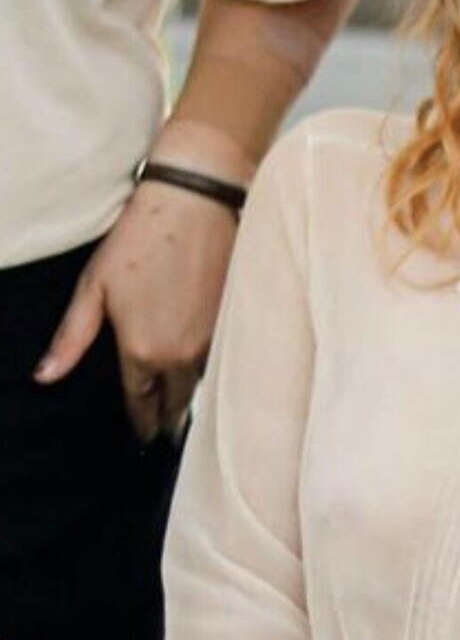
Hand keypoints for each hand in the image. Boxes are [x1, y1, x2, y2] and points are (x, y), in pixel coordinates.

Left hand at [34, 181, 235, 439]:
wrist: (195, 203)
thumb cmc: (139, 240)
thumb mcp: (93, 287)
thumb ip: (72, 338)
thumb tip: (45, 377)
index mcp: (144, 351)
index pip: (141, 404)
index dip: (141, 422)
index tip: (144, 436)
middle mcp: (182, 356)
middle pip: (176, 404)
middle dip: (169, 419)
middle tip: (165, 433)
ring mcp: (214, 342)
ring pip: (201, 385)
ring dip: (192, 397)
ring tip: (184, 408)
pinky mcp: (234, 323)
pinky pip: (221, 362)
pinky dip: (212, 372)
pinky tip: (206, 371)